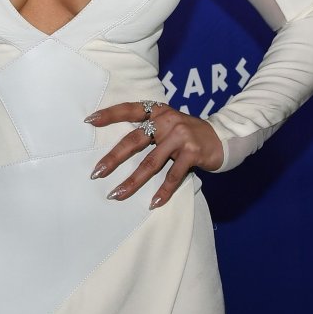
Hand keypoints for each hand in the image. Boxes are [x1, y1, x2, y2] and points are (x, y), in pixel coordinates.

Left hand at [87, 101, 224, 208]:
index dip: (110, 114)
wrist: (223, 137)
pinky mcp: (192, 153)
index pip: (130, 110)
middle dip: (113, 158)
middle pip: (134, 140)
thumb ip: (150, 128)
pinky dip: (163, 191)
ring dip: (132, 181)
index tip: (89, 121)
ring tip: (116, 195)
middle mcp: (167, 120)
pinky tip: (153, 203)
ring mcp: (181, 136)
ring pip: (151, 163)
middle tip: (96, 173)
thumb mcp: (169, 123)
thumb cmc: (188, 134)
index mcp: (159, 112)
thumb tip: (119, 148)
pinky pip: (173, 176)